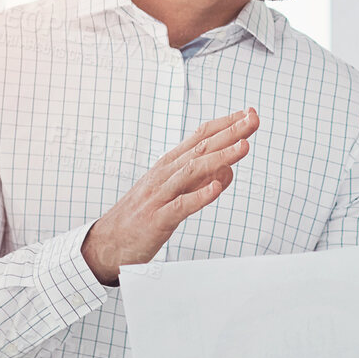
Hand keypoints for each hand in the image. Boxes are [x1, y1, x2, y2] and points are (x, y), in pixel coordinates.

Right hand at [80, 108, 258, 284]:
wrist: (105, 244)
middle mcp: (164, 175)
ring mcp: (159, 196)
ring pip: (192, 171)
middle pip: (200, 148)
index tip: (249, 113)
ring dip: (220, 157)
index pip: (200, 138)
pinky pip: (180, 206)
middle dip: (230, 133)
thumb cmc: (141, 217)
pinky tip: (216, 187)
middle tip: (253, 119)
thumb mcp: (173, 193)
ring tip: (244, 146)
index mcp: (168, 166)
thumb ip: (199, 181)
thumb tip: (228, 169)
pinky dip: (199, 196)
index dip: (225, 125)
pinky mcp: (156, 219)